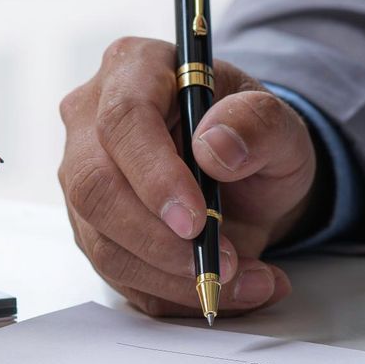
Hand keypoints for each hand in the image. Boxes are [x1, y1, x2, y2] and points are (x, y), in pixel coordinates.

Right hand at [58, 36, 321, 316]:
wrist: (246, 177)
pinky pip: (120, 275)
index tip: (196, 220)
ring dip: (175, 278)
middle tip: (222, 265)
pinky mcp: (92, 228)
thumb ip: (259, 123)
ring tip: (247, 281)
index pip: (123, 119)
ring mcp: (84, 178)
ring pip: (103, 242)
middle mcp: (91, 120)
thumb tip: (215, 147)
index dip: (155, 175)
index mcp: (134, 68)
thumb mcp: (280, 124)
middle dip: (158, 240)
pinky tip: (226, 290)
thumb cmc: (253, 137)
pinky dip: (175, 295)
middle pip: (96, 187)